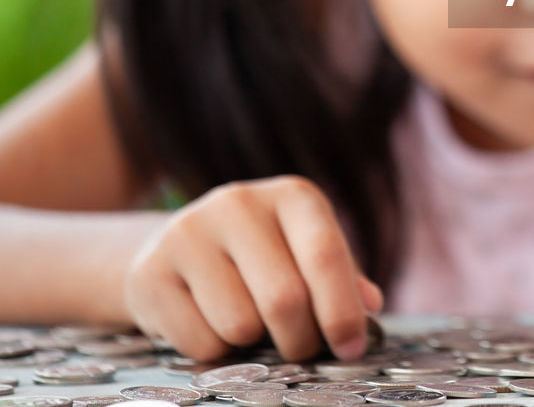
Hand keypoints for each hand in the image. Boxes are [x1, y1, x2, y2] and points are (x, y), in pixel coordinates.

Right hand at [124, 175, 382, 361]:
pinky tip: (211, 323)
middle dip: (301, 340)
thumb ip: (343, 278)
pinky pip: (199, 341)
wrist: (175, 250)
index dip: (342, 310)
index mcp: (291, 195)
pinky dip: (215, 351)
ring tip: (250, 324)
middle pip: (285, 298)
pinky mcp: (150, 272)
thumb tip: (370, 306)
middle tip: (301, 349)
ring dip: (253, 344)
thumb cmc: (262, 257)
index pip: (325, 255)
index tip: (351, 348)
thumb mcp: (306, 253)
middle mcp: (239, 203)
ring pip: (240, 325)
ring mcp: (188, 233)